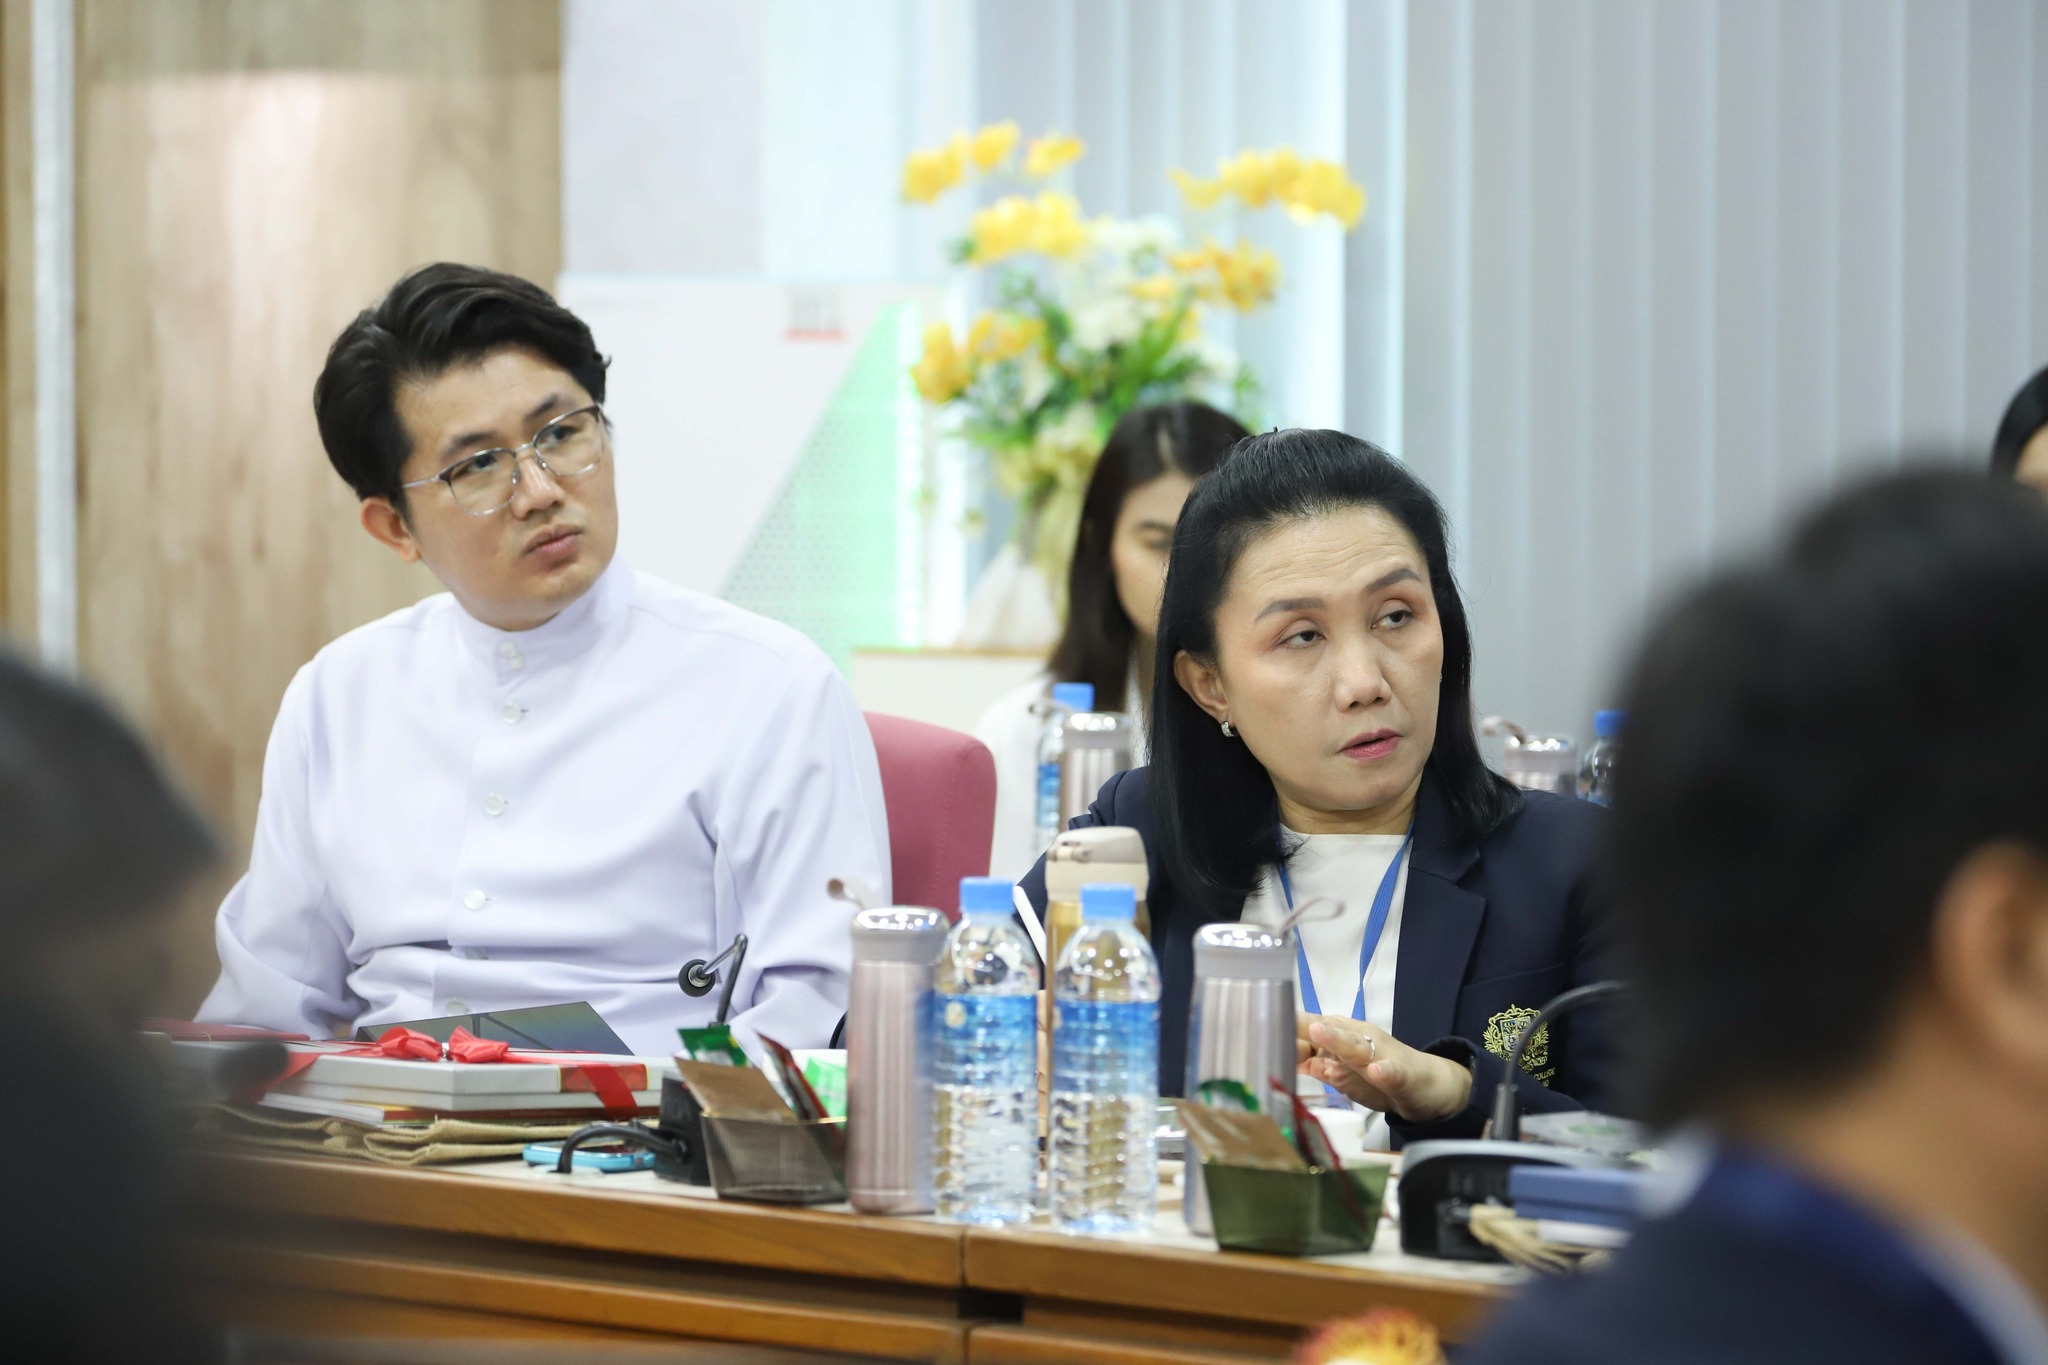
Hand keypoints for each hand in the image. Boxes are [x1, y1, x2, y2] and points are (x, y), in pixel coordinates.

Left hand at [1296, 1015, 1472, 1122]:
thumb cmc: (1379, 1073)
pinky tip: (1376, 1071)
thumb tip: (1282, 1058)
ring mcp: (1381, 1055)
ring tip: (1320, 1031)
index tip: (1258, 1023)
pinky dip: (1384, 1072)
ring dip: (1338, 1040)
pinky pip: (1392, 1073)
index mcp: (1342, 1036)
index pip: (1309, 1028)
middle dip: (1307, 1026)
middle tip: (1284, 1019)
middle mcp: (1359, 1039)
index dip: (1286, 1028)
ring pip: (1357, 1047)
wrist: (1427, 1085)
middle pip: (1331, 1031)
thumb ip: (1316, 1065)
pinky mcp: (1402, 1075)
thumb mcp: (1344, 1070)